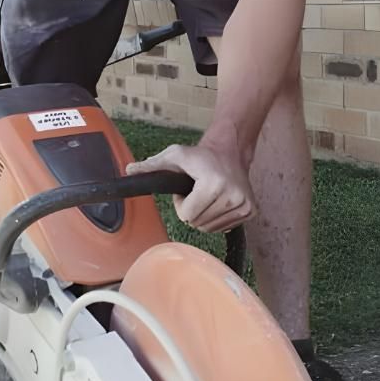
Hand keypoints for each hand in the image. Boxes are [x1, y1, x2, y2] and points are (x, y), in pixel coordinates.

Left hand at [127, 142, 254, 233]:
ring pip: (210, 229)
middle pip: (197, 224)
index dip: (181, 204)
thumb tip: (129, 171)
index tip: (187, 190)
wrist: (230, 151)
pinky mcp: (250, 211)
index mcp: (213, 183)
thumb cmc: (200, 156)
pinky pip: (223, 228)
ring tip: (206, 195)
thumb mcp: (174, 156)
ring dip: (203, 215)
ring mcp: (244, 205)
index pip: (187, 216)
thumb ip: (151, 166)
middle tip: (196, 192)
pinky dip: (216, 218)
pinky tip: (218, 201)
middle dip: (192, 210)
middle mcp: (233, 196)